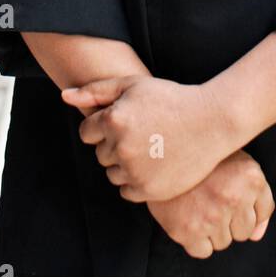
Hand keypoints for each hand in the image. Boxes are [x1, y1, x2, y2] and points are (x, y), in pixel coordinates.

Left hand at [60, 74, 235, 201]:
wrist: (211, 121)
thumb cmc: (170, 98)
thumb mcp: (132, 85)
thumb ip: (95, 91)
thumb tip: (64, 97)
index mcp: (114, 119)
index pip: (87, 132)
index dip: (104, 125)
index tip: (127, 121)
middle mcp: (121, 147)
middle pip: (100, 154)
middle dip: (115, 144)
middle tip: (143, 133)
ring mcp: (135, 171)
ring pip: (112, 173)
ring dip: (124, 163)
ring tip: (150, 147)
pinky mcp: (148, 190)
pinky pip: (126, 191)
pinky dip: (136, 180)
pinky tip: (155, 163)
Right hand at [146, 150, 275, 259]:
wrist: (160, 149)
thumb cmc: (202, 157)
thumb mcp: (238, 163)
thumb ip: (257, 196)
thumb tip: (257, 234)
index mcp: (251, 177)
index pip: (263, 213)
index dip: (247, 206)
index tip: (230, 194)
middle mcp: (234, 197)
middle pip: (244, 232)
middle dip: (230, 220)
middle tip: (212, 199)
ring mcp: (211, 215)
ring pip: (223, 242)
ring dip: (212, 230)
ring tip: (198, 204)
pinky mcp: (187, 230)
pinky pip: (203, 251)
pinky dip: (196, 240)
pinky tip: (188, 216)